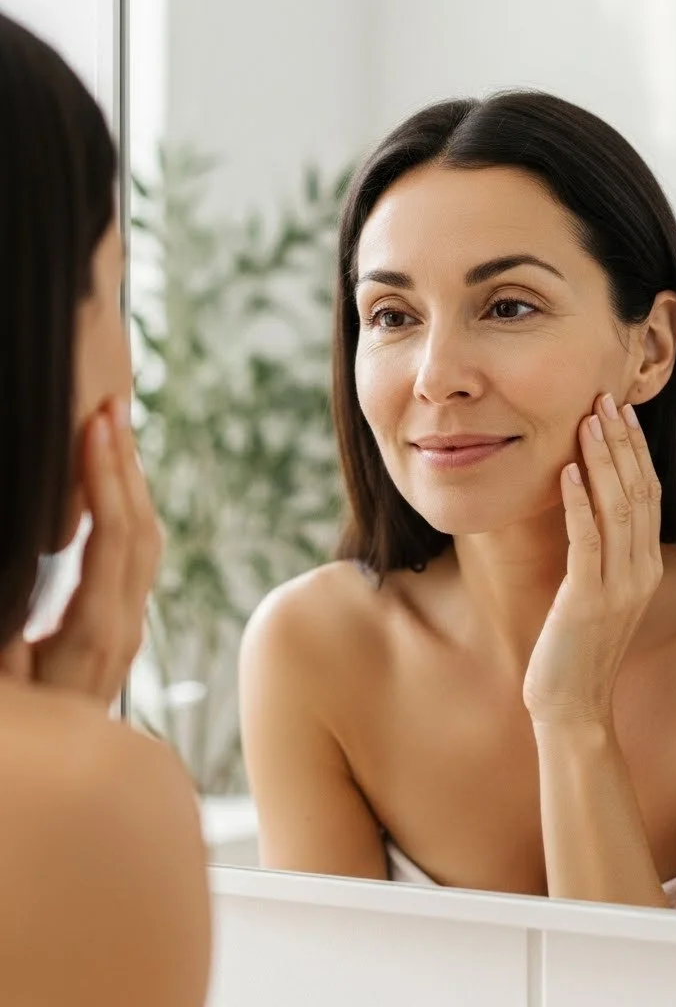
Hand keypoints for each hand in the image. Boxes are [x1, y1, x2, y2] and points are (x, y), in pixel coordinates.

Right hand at [30, 401, 163, 705]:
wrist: (57, 787)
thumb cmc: (22, 735)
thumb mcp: (2, 679)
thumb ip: (8, 617)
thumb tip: (21, 563)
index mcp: (93, 633)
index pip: (115, 537)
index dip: (107, 476)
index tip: (95, 424)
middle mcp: (123, 626)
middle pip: (141, 529)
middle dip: (126, 464)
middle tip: (111, 406)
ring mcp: (127, 628)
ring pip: (145, 540)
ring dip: (130, 482)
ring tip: (112, 430)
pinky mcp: (120, 629)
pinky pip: (135, 556)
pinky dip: (125, 510)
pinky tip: (110, 486)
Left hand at [522, 393, 662, 724]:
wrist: (572, 705)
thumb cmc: (576, 648)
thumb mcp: (597, 594)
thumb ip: (602, 556)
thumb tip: (587, 509)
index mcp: (645, 567)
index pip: (647, 496)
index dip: (635, 452)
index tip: (620, 414)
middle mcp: (640, 572)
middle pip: (638, 493)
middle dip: (620, 443)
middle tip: (604, 400)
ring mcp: (618, 587)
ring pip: (617, 509)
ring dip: (601, 461)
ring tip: (587, 422)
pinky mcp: (589, 600)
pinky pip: (587, 541)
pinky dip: (577, 503)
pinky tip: (565, 472)